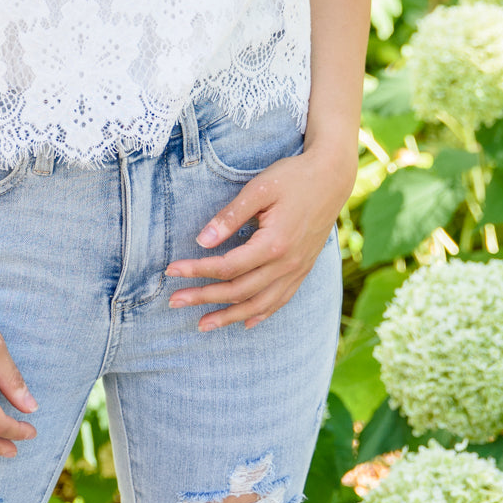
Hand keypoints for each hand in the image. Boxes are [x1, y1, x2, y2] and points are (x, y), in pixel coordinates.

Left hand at [165, 150, 344, 330]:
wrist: (332, 178)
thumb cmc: (293, 178)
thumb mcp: (259, 189)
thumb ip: (230, 215)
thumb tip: (202, 240)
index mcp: (274, 244)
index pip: (227, 266)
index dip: (197, 271)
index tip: (171, 270)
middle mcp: (286, 265)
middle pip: (238, 291)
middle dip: (203, 298)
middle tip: (174, 301)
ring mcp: (296, 271)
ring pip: (259, 304)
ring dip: (228, 316)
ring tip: (201, 324)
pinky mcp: (302, 270)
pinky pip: (280, 301)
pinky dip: (260, 314)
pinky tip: (245, 322)